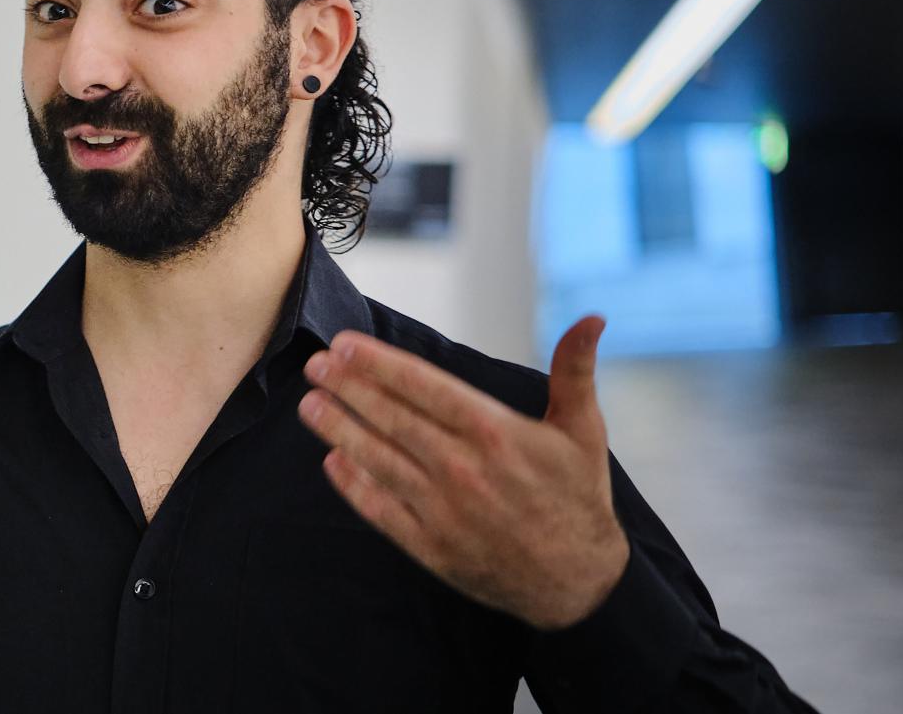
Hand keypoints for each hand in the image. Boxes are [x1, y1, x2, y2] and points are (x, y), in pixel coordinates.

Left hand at [296, 316, 626, 629]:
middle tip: (314, 365)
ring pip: (379, 460)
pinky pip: (381, 509)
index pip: (423, 386)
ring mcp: (443, 509)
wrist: (578, 582)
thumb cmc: (577, 497)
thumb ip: (575, 371)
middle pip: (391, 418)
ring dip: (339, 429)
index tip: (344, 345)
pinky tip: (331, 461)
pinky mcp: (431, 546)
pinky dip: (353, 485)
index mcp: (495, 432)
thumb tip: (593, 319)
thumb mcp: (584, 430)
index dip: (378, 364)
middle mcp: (463, 468)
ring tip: (309, 404)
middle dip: (347, 388)